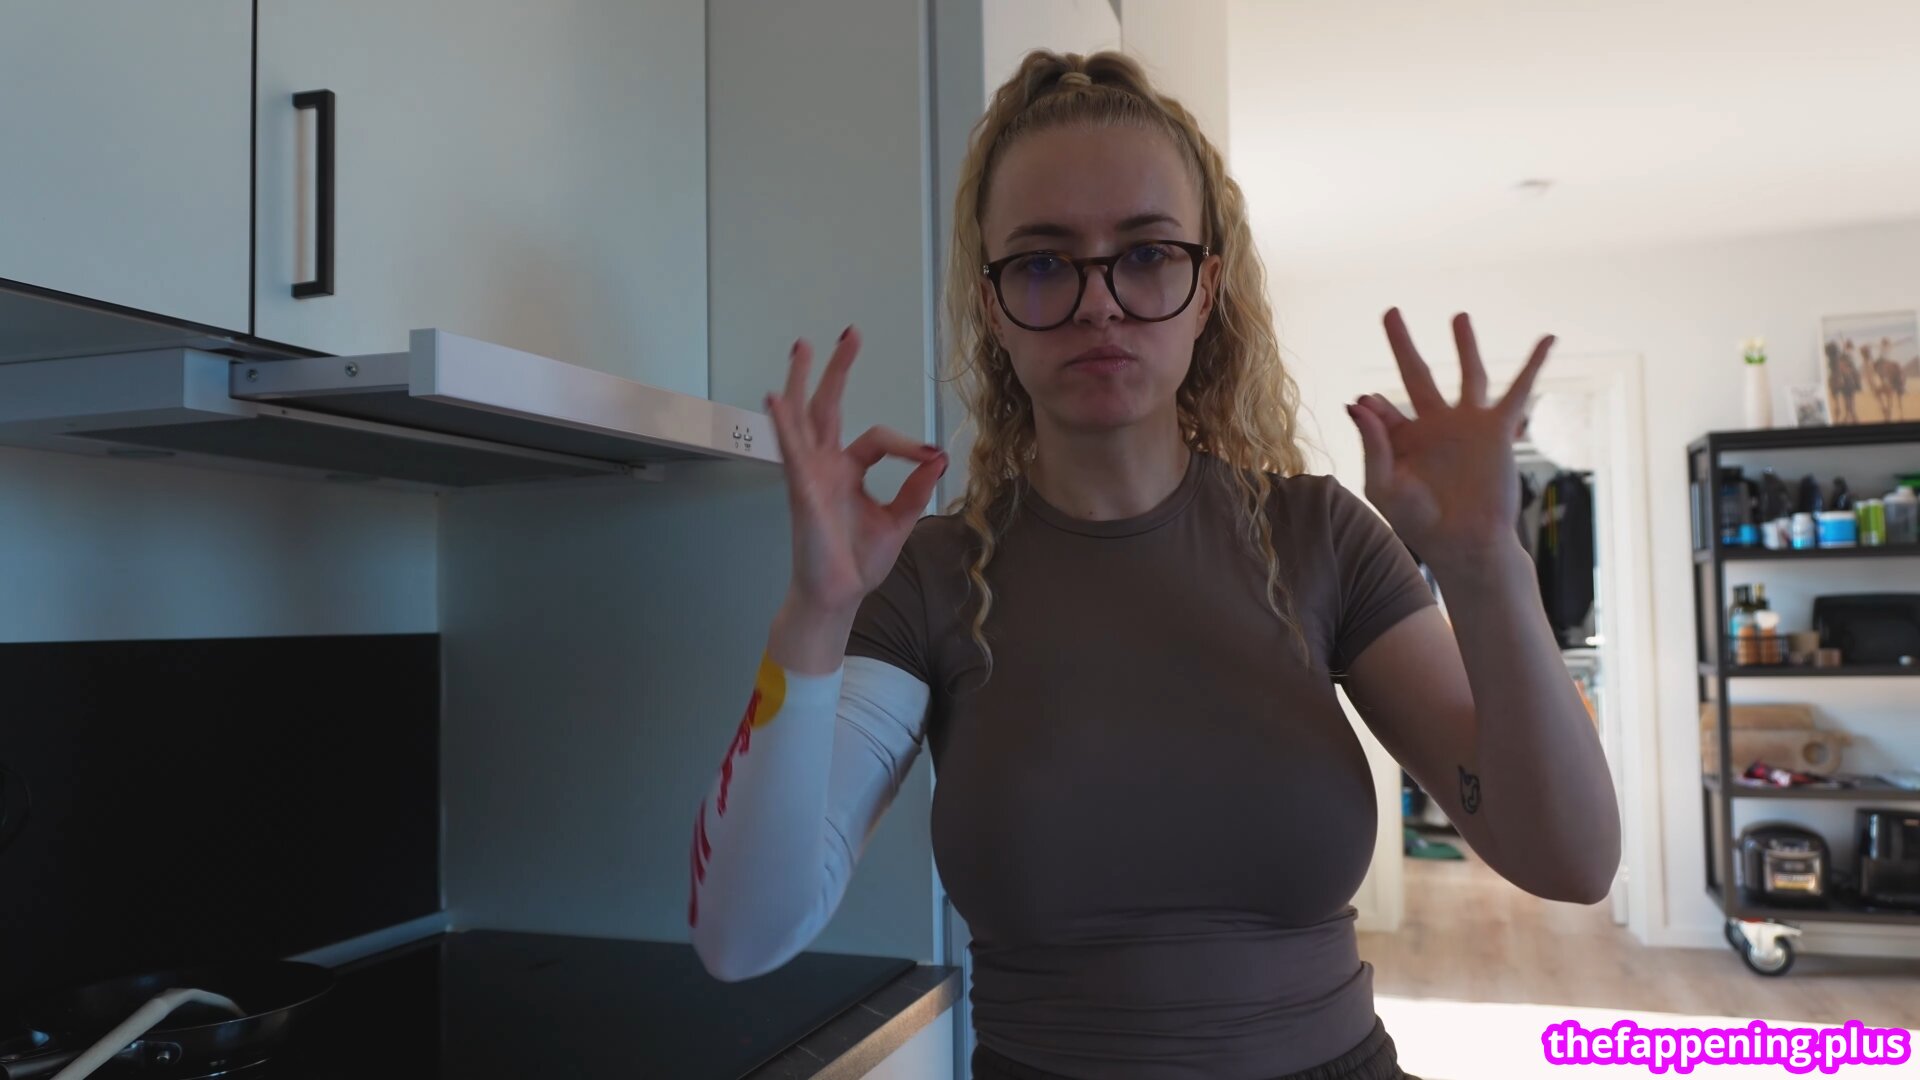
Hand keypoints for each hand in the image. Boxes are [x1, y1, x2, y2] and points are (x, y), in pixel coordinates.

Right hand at [765, 327, 947, 616]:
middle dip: (837, 370)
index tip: (932, 457)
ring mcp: (810, 474)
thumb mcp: (898, 521)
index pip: (876, 437)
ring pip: (803, 418)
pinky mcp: (802, 490)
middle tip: (848, 334)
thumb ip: (915, 488)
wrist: (837, 595)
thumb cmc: (859, 561)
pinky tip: (776, 398)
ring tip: (801, 346)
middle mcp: (826, 465)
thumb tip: (938, 456)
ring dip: (801, 381)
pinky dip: (783, 424)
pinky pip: (792, 452)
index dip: (906, 444)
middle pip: (828, 407)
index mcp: (848, 470)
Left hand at [1347, 309, 1552, 570]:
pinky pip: (1519, 390)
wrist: (1464, 543)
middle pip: (1416, 373)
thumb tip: (1358, 401)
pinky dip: (1534, 364)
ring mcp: (1468, 425)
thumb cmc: (1419, 522)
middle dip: (1403, 343)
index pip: (1380, 410)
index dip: (1371, 408)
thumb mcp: (1383, 484)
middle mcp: (1435, 426)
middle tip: (1391, 312)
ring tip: (1458, 316)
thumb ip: (1371, 443)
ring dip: (1464, 345)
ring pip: (1468, 374)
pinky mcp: (1498, 430)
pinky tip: (1547, 339)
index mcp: (1403, 440)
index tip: (1366, 402)